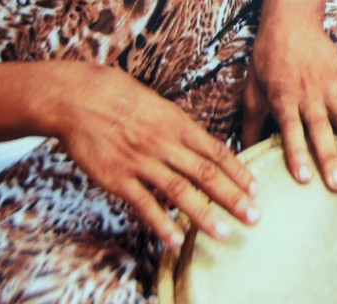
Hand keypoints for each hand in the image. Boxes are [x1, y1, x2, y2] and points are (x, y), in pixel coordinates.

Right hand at [53, 63, 259, 248]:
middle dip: (232, 196)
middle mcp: (164, 142)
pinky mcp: (117, 177)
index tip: (256, 188)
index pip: (215, 150)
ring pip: (179, 191)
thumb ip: (179, 128)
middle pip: (205, 173)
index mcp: (176, 122)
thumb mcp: (158, 105)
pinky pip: (144, 203)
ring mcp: (141, 161)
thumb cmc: (120, 97)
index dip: (237, 171)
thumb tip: (202, 146)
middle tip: (254, 216)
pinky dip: (161, 223)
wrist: (80, 97)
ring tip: (225, 232)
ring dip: (204, 215)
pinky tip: (176, 240)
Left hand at [242, 8, 336, 192]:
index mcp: (283, 97)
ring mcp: (328, 85)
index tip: (303, 178)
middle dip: (330, 156)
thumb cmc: (267, 58)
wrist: (291, 20)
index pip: (290, 129)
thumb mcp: (252, 89)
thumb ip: (250, 124)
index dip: (296, 152)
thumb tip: (244, 155)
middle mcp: (307, 93)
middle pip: (320, 128)